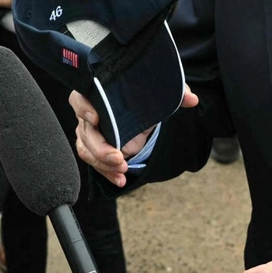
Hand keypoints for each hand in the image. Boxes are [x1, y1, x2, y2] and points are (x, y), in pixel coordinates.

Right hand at [72, 87, 197, 186]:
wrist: (140, 113)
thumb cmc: (141, 98)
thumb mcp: (157, 93)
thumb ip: (174, 92)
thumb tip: (192, 99)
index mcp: (97, 93)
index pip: (79, 98)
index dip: (84, 108)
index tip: (97, 117)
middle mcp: (88, 113)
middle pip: (85, 131)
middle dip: (100, 148)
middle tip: (119, 158)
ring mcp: (89, 133)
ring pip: (86, 150)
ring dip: (102, 163)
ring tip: (123, 172)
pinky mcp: (94, 149)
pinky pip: (94, 163)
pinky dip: (107, 173)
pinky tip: (121, 180)